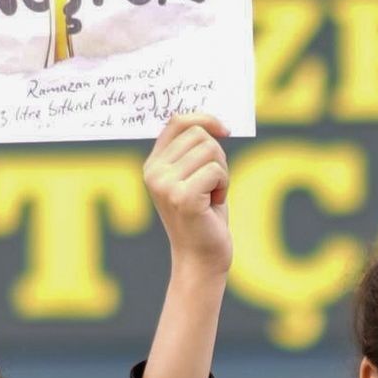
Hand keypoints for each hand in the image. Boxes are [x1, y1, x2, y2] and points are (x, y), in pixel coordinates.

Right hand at [144, 114, 231, 277]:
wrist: (200, 258)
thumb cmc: (203, 216)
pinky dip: (224, 186)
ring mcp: (165, 185)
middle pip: (199, 135)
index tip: (225, 130)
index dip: (204, 119)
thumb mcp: (194, 177)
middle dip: (217, 156)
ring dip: (222, 172)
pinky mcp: (183, 197)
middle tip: (213, 183)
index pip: (177, 121)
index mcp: (153, 165)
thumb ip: (193, 151)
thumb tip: (212, 122)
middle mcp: (154, 173)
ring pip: (210, 150)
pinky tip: (214, 204)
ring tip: (212, 195)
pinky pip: (216, 170)